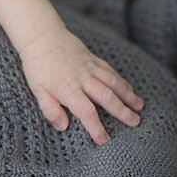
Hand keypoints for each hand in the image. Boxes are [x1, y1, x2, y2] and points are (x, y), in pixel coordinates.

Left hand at [18, 28, 143, 144]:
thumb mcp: (37, 90)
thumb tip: (63, 127)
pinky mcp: (93, 59)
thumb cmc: (37, 65)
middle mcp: (83, 78)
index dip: (96, 127)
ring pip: (113, 82)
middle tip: (135, 122)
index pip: (86, 111)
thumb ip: (50, 109)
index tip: (104, 140)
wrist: (42, 36)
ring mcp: (90, 67)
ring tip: (139, 106)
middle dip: (122, 111)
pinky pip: (111, 71)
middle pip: (107, 97)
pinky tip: (129, 89)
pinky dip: (122, 81)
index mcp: (68, 89)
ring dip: (128, 95)